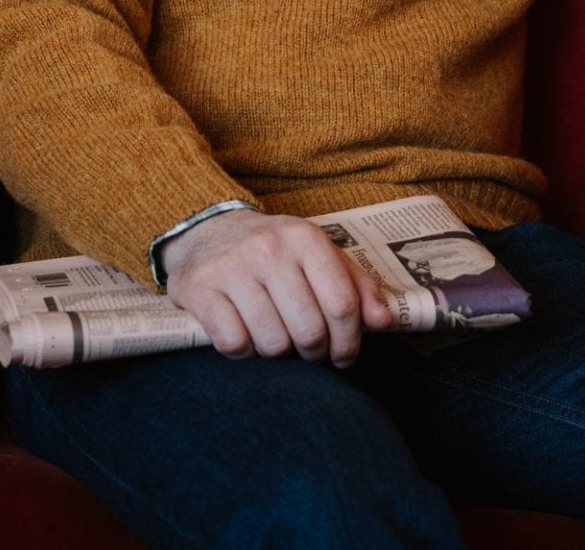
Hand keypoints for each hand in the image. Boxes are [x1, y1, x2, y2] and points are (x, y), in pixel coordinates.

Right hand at [160, 209, 391, 367]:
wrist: (207, 228)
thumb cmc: (273, 249)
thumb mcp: (316, 253)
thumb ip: (355, 284)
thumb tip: (383, 320)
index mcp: (305, 237)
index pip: (342, 304)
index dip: (349, 341)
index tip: (343, 356)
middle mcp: (270, 249)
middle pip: (309, 331)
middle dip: (314, 354)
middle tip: (309, 352)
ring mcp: (233, 268)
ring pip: (272, 344)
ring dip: (278, 354)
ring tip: (277, 339)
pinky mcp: (201, 289)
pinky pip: (234, 345)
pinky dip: (244, 352)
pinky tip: (246, 335)